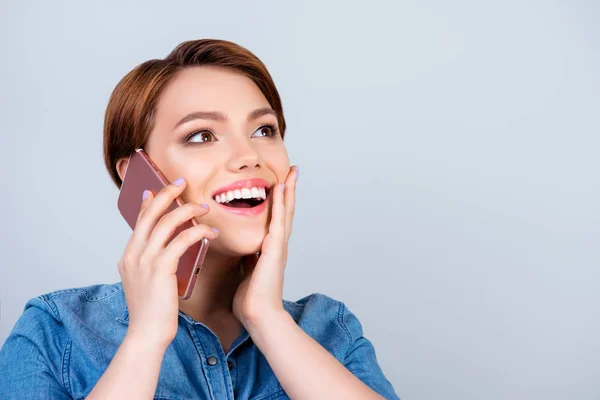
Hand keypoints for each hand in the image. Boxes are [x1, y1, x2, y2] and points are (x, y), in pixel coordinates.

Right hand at [118, 178, 219, 348]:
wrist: (147, 334)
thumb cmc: (152, 311)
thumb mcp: (146, 282)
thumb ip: (151, 262)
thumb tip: (164, 247)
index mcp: (129, 255)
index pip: (139, 220)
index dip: (150, 201)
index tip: (160, 188)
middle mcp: (134, 254)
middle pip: (150, 213)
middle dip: (167, 194)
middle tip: (182, 183)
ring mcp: (145, 260)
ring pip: (167, 222)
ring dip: (188, 211)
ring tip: (204, 208)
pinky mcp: (161, 268)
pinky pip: (182, 240)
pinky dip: (198, 232)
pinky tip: (211, 233)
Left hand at [233, 166, 298, 331]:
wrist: (259, 316)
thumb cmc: (252, 300)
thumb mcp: (246, 273)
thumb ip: (247, 260)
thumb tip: (243, 252)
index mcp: (270, 250)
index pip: (276, 220)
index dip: (279, 202)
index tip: (280, 184)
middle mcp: (277, 245)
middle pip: (286, 211)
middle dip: (289, 190)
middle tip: (293, 171)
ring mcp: (278, 246)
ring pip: (285, 212)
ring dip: (289, 191)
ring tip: (292, 172)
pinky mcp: (274, 249)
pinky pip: (277, 221)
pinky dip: (280, 204)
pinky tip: (280, 188)